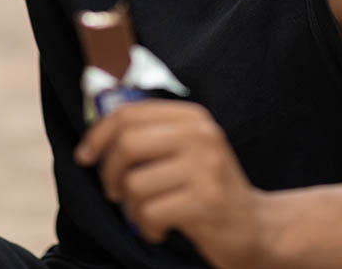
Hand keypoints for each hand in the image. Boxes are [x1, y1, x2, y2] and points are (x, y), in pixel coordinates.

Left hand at [74, 100, 270, 268]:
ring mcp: (206, 167)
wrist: (256, 227)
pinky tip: (161, 229)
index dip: (98, 134)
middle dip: (109, 173)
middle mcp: (201, 135)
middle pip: (127, 144)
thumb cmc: (207, 190)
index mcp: (192, 117)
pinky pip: (149, 212)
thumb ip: (150, 137)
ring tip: (148, 214)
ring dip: (131, 208)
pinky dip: (146, 227)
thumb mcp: (186, 152)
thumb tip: (95, 135)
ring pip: (135, 184)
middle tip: (115, 192)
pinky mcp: (206, 201)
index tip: (85, 156)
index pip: (130, 113)